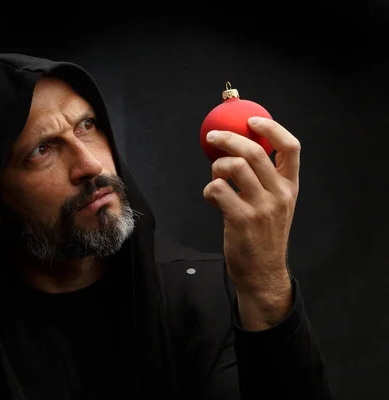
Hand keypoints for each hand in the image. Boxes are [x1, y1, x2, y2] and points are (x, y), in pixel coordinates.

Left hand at [203, 116, 298, 328]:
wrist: (262, 272)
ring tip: (215, 178)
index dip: (271, 128)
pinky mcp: (241, 219)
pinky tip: (212, 199)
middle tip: (213, 138)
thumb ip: (265, 180)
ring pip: (234, 166)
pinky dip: (209, 190)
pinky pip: (217, 189)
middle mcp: (279, 194)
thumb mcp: (275, 205)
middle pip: (254, 152)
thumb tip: (239, 150)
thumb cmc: (263, 235)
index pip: (291, 147)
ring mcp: (261, 207)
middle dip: (229, 139)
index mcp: (290, 187)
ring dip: (217, 167)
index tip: (251, 120)